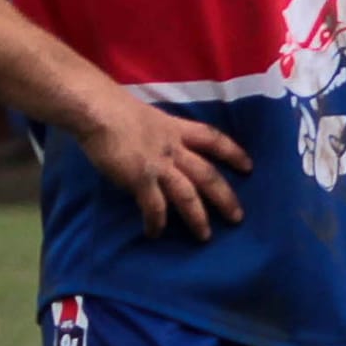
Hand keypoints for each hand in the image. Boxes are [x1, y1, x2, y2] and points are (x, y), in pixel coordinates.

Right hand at [79, 93, 251, 240]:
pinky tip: (154, 233)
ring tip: (205, 235)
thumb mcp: (148, 118)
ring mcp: (158, 164)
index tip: (248, 166)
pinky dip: (156, 222)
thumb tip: (159, 149)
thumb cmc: (114, 110)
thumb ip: (159, 134)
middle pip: (208, 174)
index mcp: (176, 129)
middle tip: (238, 217)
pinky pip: (154, 206)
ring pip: (188, 194)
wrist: (97, 109)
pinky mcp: (140, 178)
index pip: (213, 139)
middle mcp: (173, 148)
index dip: (233, 152)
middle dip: (225, 196)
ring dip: (198, 217)